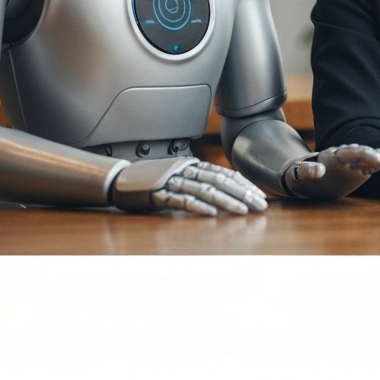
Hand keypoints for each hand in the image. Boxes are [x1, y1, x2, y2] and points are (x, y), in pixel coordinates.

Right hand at [151, 160, 267, 216]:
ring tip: (242, 211)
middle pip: (219, 181)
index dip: (243, 184)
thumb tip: (226, 189)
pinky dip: (198, 207)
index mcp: (191, 165)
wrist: (119, 180)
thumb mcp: (179, 176)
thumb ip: (198, 180)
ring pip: (204, 190)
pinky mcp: (158, 195)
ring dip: (226, 201)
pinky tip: (212, 214)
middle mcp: (185, 170)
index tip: (259, 196)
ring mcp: (171, 181)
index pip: (223, 174)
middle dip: (242, 193)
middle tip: (259, 205)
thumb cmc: (153, 180)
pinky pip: (181, 201)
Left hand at [285, 144, 379, 199]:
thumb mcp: (299, 175)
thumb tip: (318, 171)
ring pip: (373, 156)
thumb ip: (306, 171)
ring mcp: (354, 161)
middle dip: (377, 155)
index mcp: (332, 156)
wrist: (304, 175)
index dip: (363, 155)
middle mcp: (346, 156)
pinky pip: (376, 164)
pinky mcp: (360, 168)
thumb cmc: (300, 176)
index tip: (375, 160)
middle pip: (364, 152)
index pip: (350, 152)